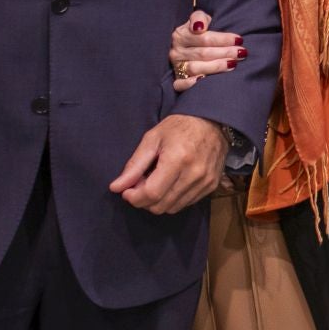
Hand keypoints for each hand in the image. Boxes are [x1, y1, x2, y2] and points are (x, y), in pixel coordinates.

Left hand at [109, 114, 229, 213]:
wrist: (212, 121)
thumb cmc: (179, 127)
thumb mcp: (152, 139)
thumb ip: (134, 165)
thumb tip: (116, 187)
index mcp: (177, 160)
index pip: (152, 193)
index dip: (134, 197)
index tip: (126, 191)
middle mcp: (194, 174)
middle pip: (161, 205)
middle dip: (144, 200)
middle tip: (141, 184)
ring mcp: (205, 182)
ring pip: (172, 208)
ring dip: (158, 201)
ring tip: (156, 183)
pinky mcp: (211, 186)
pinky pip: (185, 204)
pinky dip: (173, 199)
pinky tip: (170, 184)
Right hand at [168, 9, 246, 91]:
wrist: (188, 44)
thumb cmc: (199, 31)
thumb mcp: (200, 19)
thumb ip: (199, 17)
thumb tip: (200, 26)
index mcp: (181, 35)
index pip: (204, 38)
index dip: (222, 39)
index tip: (239, 40)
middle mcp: (177, 51)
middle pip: (203, 53)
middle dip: (225, 53)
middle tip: (241, 53)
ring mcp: (176, 66)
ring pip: (195, 68)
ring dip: (216, 67)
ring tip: (233, 64)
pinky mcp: (177, 78)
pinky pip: (179, 84)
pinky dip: (189, 84)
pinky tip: (202, 80)